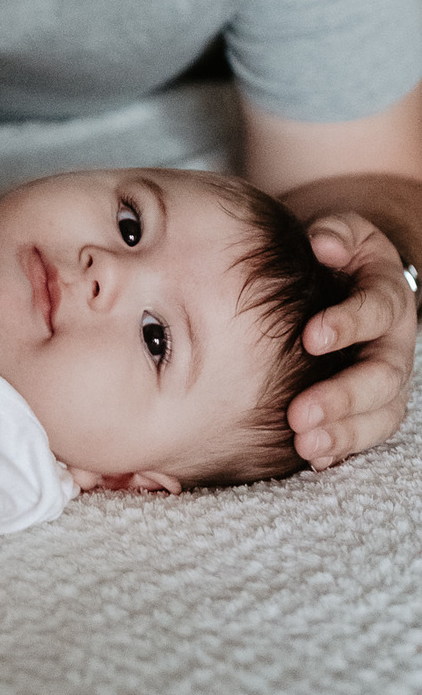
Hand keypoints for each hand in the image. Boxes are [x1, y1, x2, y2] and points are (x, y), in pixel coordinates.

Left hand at [288, 211, 417, 466]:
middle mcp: (395, 344)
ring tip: (306, 446)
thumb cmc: (337, 254)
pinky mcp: (371, 406)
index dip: (348, 324)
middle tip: (299, 415)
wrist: (348, 278)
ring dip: (344, 433)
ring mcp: (387, 380)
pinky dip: (342, 448)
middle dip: (342, 397)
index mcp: (389, 298)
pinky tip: (313, 460)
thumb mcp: (342, 234)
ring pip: (379, 414)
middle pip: (382, 377)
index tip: (310, 337)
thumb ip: (336, 235)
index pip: (377, 311)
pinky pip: (365, 433)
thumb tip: (323, 243)